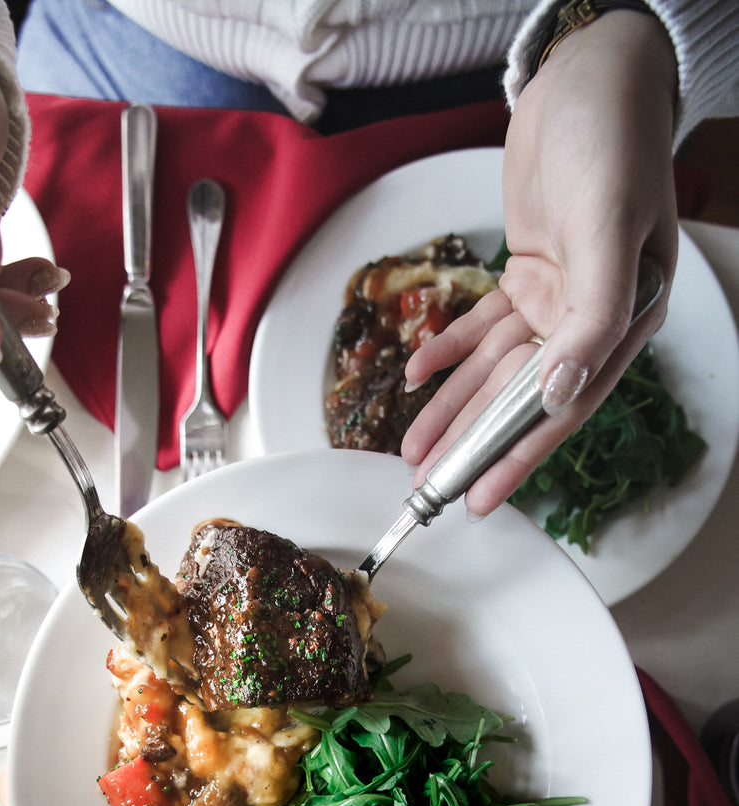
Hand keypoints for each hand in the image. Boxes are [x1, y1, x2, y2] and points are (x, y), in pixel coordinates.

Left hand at [401, 9, 677, 516]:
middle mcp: (589, 318)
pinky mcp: (527, 273)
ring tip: (413, 448)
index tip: (480, 498)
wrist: (590, 76)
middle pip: (519, 397)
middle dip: (473, 442)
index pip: (561, 407)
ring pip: (494, 369)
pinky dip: (450, 352)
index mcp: (622, 320)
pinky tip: (417, 376)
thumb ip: (593, 316)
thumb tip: (561, 392)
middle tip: (430, 486)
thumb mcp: (607, 229)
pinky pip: (482, 326)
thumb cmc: (611, 144)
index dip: (517, 456)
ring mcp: (556, 297)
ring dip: (452, 406)